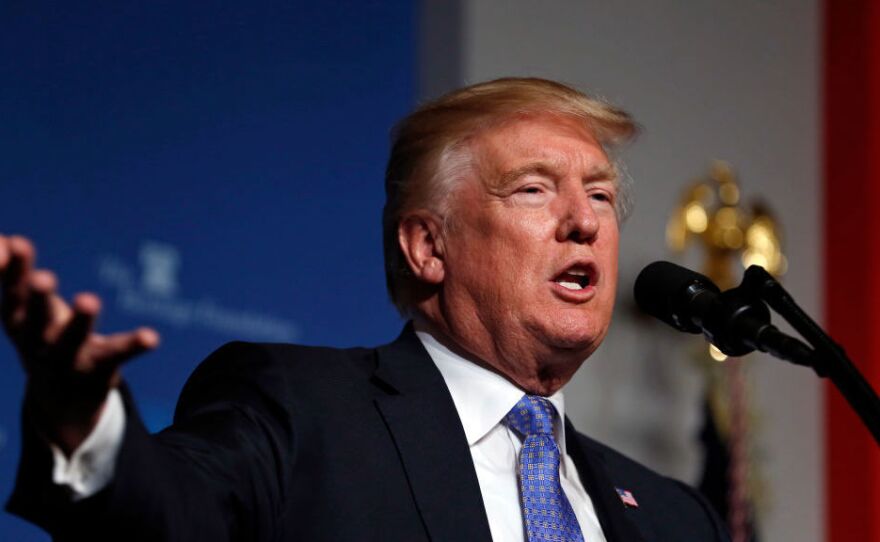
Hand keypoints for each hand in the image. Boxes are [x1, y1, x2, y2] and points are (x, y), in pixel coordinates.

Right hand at [0, 234, 158, 453]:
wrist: (60, 400)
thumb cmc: (41, 335)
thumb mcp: (24, 308)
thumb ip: (14, 272)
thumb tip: (6, 239)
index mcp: (17, 320)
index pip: (12, 292)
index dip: (11, 269)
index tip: (18, 243)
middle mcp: (38, 340)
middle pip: (35, 317)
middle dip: (38, 297)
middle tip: (44, 277)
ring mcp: (68, 357)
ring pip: (73, 339)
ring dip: (81, 320)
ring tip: (90, 300)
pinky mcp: (100, 367)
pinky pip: (118, 355)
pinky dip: (134, 345)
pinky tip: (151, 337)